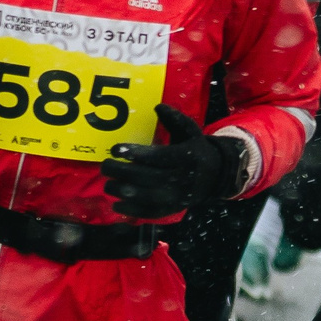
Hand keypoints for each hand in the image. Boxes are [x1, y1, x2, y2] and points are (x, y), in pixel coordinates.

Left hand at [99, 105, 246, 218]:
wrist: (214, 176)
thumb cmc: (195, 149)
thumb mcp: (190, 131)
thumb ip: (174, 119)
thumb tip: (158, 107)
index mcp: (185, 158)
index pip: (157, 157)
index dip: (135, 153)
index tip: (115, 149)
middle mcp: (180, 179)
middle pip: (146, 177)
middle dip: (121, 172)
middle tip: (105, 166)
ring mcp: (176, 197)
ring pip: (145, 197)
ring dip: (122, 191)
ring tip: (108, 184)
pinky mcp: (171, 209)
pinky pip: (150, 213)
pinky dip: (131, 211)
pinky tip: (116, 205)